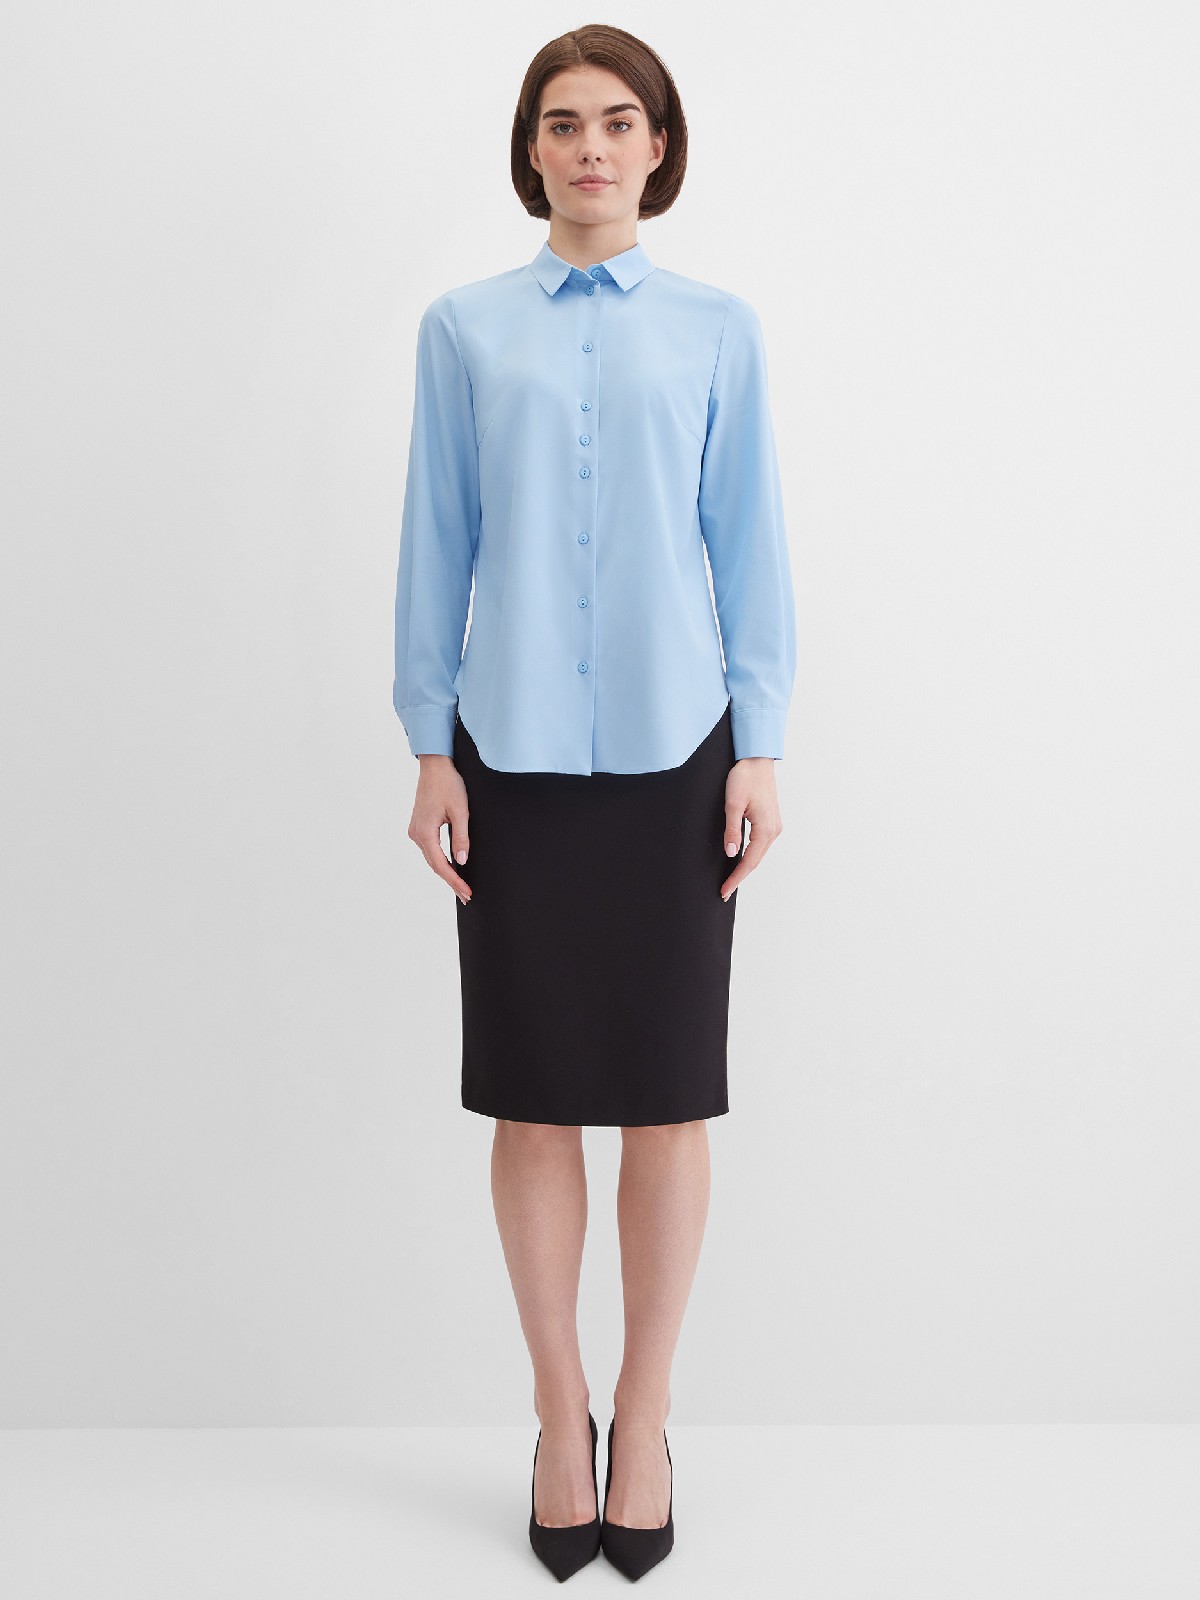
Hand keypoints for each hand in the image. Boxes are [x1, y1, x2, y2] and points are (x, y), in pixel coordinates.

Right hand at [408, 755, 472, 904]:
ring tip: (461, 886)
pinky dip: (440, 861)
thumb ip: (461, 837)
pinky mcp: (419, 826)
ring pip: (431, 858)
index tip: (467, 892)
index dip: (454, 880)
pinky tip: (451, 868)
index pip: (441, 865)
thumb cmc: (449, 784)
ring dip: (446, 872)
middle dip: (451, 881)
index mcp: (424, 832)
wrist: (435, 765)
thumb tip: (461, 861)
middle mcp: (416, 834)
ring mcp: (415, 830)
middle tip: (467, 896)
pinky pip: (430, 849)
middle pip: (434, 865)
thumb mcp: (461, 811)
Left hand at [720, 757, 782, 900]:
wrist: (756, 758)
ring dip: (745, 867)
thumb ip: (732, 830)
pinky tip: (741, 859)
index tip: (724, 891)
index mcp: (765, 829)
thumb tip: (731, 853)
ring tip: (731, 880)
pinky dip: (750, 855)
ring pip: (759, 853)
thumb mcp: (733, 804)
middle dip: (740, 877)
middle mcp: (773, 830)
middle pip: (755, 861)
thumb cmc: (744, 777)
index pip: (749, 862)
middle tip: (724, 892)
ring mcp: (774, 825)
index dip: (736, 878)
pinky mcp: (770, 820)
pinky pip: (760, 844)